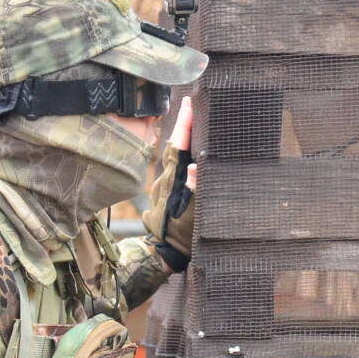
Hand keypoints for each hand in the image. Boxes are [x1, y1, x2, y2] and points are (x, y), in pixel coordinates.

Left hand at [143, 98, 196, 271]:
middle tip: (192, 103)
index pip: (179, 145)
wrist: (163, 255)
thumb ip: (195, 190)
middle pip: (175, 145)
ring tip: (193, 118)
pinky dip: (182, 155)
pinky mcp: (163, 192)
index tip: (190, 103)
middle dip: (184, 124)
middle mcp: (165, 178)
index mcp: (173, 180)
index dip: (185, 124)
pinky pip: (174, 167)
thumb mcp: (192, 215)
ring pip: (174, 155)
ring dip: (183, 138)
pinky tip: (189, 149)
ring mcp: (163, 185)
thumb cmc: (181, 236)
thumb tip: (194, 167)